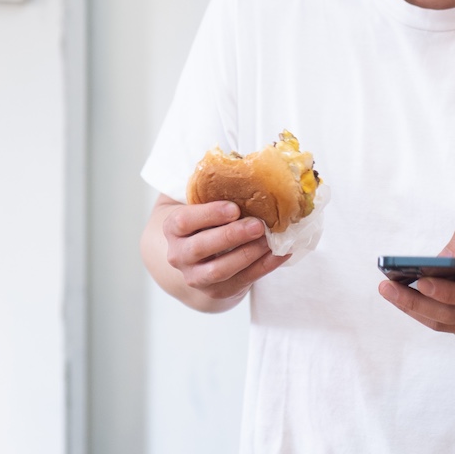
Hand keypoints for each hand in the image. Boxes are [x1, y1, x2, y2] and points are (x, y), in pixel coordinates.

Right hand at [155, 199, 287, 301]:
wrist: (194, 262)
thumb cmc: (202, 224)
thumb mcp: (198, 207)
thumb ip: (212, 191)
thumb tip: (246, 162)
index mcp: (173, 229)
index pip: (184, 221)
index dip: (208, 215)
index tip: (233, 208)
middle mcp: (179, 255)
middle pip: (201, 247)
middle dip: (231, 236)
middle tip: (258, 225)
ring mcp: (196, 277)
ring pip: (219, 270)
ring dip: (247, 254)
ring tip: (269, 240)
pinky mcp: (218, 291)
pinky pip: (243, 281)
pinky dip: (264, 267)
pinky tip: (281, 253)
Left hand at [378, 225, 454, 349]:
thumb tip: (435, 259)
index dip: (443, 291)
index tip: (417, 279)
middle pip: (449, 315)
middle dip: (413, 301)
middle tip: (386, 287)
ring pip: (444, 325)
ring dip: (414, 309)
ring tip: (390, 292)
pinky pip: (448, 329)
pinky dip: (427, 314)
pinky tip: (411, 299)